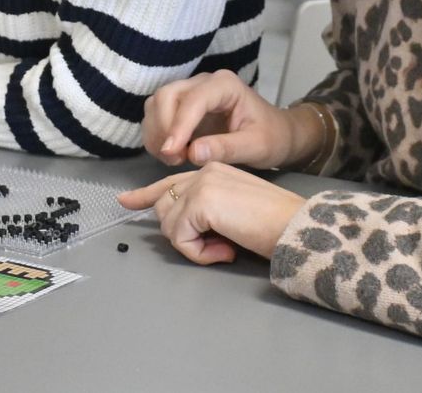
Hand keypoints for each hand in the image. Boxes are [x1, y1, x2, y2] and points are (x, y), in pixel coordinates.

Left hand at [117, 163, 307, 263]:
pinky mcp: (201, 202)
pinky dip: (197, 253)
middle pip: (165, 206)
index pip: (171, 181)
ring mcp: (201, 183)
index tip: (126, 201)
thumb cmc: (274, 225)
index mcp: (214, 168)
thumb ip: (204, 211)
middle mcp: (205, 170)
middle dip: (180, 234)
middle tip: (216, 247)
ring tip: (224, 249)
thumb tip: (179, 226)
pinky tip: (223, 251)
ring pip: (169, 224)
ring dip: (192, 246)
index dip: (145, 194)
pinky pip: (180, 237)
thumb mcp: (232, 214)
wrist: (296, 227)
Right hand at [142, 70, 308, 168]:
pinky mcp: (183, 108)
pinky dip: (156, 136)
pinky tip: (173, 155)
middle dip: (164, 128)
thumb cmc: (271, 137)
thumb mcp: (256, 147)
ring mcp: (191, 93)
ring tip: (174, 159)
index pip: (193, 100)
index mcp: (225, 85)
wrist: (276, 134)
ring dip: (157, 133)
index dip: (179, 125)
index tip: (172, 152)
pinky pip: (157, 116)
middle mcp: (204, 83)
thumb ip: (226, 148)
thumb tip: (193, 152)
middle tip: (175, 159)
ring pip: (157, 104)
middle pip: (167, 95)